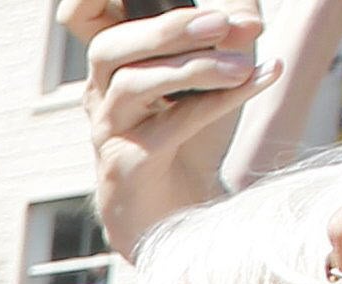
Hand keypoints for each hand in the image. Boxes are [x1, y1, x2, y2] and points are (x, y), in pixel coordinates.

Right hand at [73, 3, 266, 256]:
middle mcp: (99, 91)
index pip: (79, 15)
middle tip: (225, 26)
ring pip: (134, 84)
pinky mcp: (128, 163)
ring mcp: (108, 128)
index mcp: (115, 57)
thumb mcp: (218, 61)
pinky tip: (262, 78)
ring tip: (243, 66)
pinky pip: (172, 125)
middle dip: (169, 28)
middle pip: (108, 46)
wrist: (183, 205)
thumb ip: (231, 26)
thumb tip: (243, 21)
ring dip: (196, 68)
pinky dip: (222, 100)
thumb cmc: (192, 128)